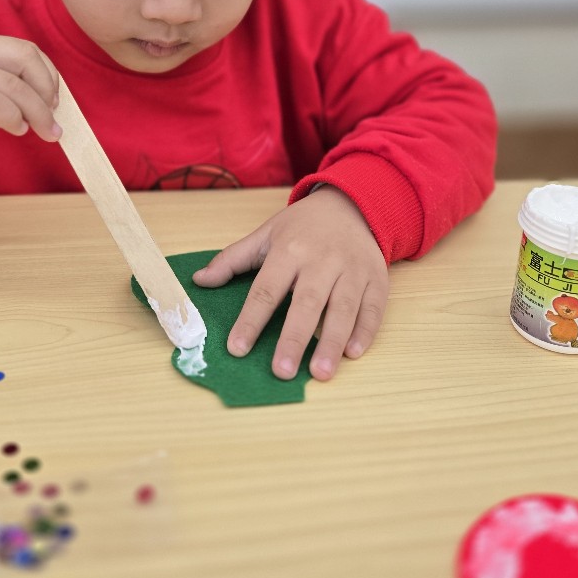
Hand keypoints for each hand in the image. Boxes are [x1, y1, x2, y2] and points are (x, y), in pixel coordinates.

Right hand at [0, 30, 60, 159]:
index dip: (48, 76)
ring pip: (13, 85)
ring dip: (37, 113)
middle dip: (49, 92)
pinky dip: (13, 118)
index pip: (24, 49)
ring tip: (44, 133)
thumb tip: (37, 103)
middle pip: (25, 60)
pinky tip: (16, 130)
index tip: (55, 102)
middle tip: (54, 120)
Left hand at [192, 186, 388, 380]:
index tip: (237, 349)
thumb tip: (200, 280)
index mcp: (289, 250)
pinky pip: (373, 307)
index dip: (251, 320)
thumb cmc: (303, 227)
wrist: (351, 204)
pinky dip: (365, 331)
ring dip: (331, 342)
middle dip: (294, 338)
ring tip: (320, 373)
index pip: (266, 289)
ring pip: (343, 308)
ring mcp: (353, 269)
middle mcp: (322, 259)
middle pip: (306, 302)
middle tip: (282, 372)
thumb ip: (233, 259)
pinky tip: (352, 354)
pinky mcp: (377, 278)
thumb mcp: (266, 234)